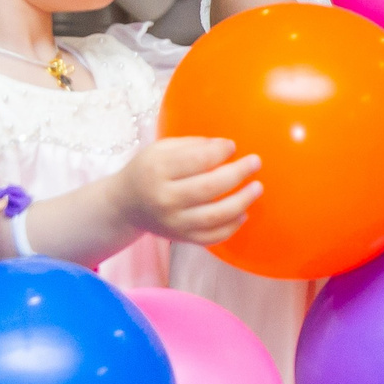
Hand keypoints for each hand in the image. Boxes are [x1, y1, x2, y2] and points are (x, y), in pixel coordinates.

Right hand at [114, 136, 263, 244]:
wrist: (126, 205)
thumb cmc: (149, 170)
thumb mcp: (161, 149)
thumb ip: (192, 145)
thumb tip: (226, 147)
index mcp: (157, 170)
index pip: (197, 160)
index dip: (221, 151)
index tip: (232, 146)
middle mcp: (164, 198)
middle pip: (210, 188)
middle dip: (239, 173)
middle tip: (255, 162)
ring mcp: (173, 222)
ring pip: (215, 216)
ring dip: (242, 201)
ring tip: (257, 188)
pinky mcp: (181, 238)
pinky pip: (212, 237)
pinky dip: (232, 227)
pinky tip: (243, 213)